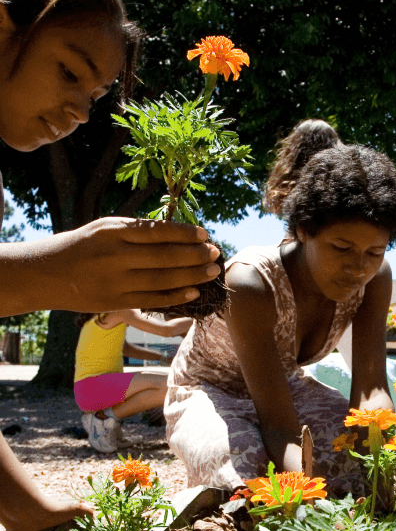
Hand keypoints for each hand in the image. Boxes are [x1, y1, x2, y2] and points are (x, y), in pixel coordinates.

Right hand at [6, 217, 221, 314]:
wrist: (45, 274)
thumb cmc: (82, 246)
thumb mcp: (105, 228)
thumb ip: (137, 231)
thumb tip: (179, 234)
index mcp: (113, 232)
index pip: (158, 231)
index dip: (185, 233)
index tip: (205, 234)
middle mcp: (115, 256)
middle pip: (166, 257)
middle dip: (196, 255)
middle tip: (215, 253)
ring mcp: (116, 282)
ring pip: (163, 279)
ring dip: (193, 276)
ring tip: (212, 271)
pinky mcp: (116, 302)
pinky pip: (153, 299)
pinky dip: (176, 296)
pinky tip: (195, 292)